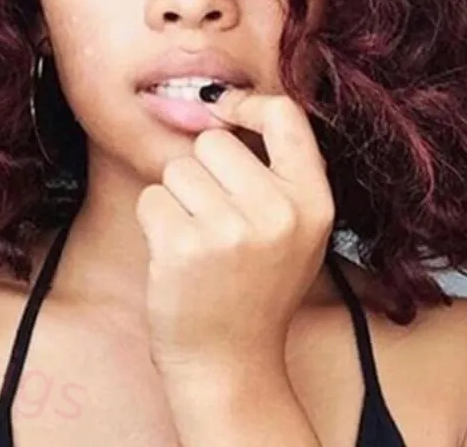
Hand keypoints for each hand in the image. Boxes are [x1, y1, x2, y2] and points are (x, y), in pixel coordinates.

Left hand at [135, 88, 334, 376]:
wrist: (230, 363)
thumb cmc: (257, 287)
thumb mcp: (295, 229)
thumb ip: (275, 171)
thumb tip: (218, 103)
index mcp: (314, 201)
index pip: (285, 115)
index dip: (248, 104)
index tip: (225, 111)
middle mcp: (278, 211)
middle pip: (214, 141)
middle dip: (204, 171)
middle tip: (216, 218)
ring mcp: (231, 230)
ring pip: (178, 168)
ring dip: (178, 198)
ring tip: (199, 240)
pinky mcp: (183, 246)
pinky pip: (152, 198)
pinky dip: (155, 221)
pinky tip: (176, 255)